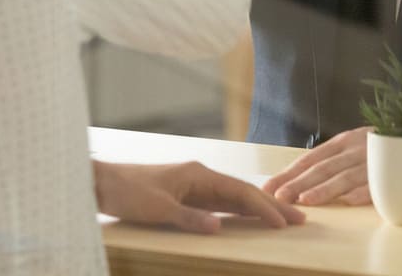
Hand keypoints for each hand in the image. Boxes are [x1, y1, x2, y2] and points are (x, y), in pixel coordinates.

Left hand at [92, 160, 305, 233]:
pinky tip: (248, 218)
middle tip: (299, 219)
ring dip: (257, 209)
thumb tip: (219, 226)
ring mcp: (193, 185)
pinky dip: (238, 211)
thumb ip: (189, 218)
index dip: (263, 208)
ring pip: (233, 198)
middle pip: (242, 192)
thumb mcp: (157, 209)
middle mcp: (200, 177)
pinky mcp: (185, 195)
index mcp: (198, 175)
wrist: (102, 183)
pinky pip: (219, 204)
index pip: (240, 192)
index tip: (284, 222)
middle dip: (271, 206)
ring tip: (281, 219)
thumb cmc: (127, 192)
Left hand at [261, 127, 370, 205]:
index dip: (290, 172)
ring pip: (347, 175)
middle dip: (299, 182)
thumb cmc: (381, 144)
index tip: (270, 185)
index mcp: (344, 141)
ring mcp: (375, 159)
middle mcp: (356, 148)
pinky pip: (378, 183)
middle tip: (280, 195)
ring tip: (305, 200)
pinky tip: (348, 201)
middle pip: (324, 167)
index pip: (311, 158)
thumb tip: (298, 176)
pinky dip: (364, 191)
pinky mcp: (395, 171)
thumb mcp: (354, 144)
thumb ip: (331, 158)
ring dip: (325, 188)